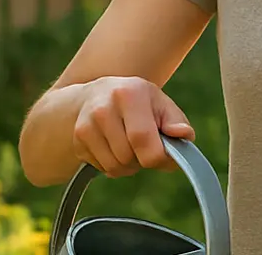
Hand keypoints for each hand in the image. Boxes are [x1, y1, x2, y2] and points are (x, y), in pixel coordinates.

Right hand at [73, 76, 195, 177]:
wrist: (99, 94)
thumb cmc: (139, 102)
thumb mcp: (161, 104)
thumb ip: (176, 121)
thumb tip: (183, 134)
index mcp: (129, 94)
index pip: (143, 139)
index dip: (158, 156)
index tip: (164, 155)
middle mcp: (103, 108)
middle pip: (128, 158)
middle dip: (142, 160)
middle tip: (145, 146)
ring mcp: (86, 124)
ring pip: (115, 167)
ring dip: (128, 166)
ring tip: (131, 146)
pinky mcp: (78, 140)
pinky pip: (102, 168)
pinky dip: (113, 165)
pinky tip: (115, 147)